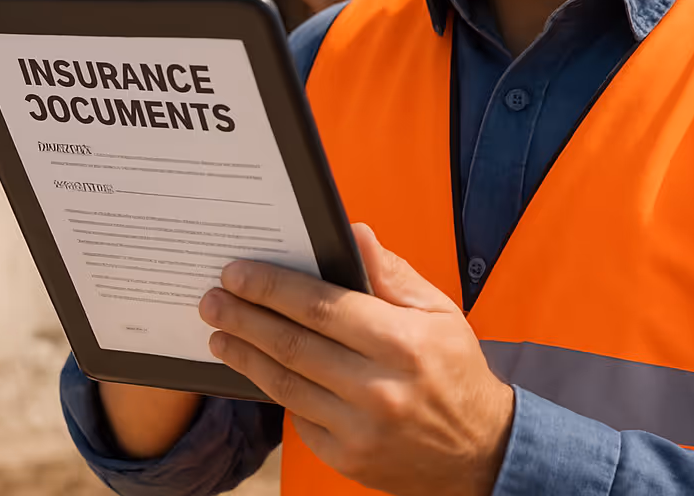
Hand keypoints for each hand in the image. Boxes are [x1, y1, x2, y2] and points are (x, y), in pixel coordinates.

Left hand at [198, 224, 513, 495]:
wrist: (479, 452)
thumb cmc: (456, 371)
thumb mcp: (439, 312)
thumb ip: (392, 274)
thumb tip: (355, 234)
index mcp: (403, 342)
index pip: (322, 306)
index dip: (273, 287)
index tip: (239, 273)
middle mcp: (379, 388)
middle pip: (292, 345)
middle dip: (244, 318)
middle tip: (213, 300)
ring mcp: (360, 429)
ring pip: (284, 385)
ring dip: (245, 356)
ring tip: (219, 335)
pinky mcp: (347, 458)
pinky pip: (298, 419)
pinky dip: (277, 392)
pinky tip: (262, 371)